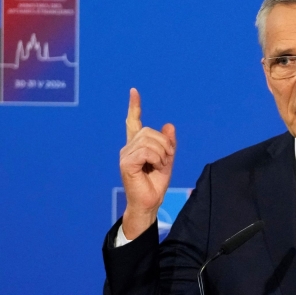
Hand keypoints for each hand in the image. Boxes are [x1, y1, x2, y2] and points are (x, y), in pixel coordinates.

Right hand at [119, 88, 176, 238]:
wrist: (150, 203)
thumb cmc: (156, 184)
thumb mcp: (167, 160)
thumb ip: (169, 144)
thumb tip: (169, 125)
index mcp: (137, 145)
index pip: (133, 122)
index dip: (134, 106)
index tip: (134, 91)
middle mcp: (128, 147)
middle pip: (149, 131)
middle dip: (165, 145)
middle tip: (165, 161)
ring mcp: (125, 154)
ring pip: (149, 140)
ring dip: (162, 154)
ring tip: (159, 166)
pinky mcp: (125, 162)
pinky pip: (146, 151)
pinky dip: (156, 158)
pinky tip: (153, 167)